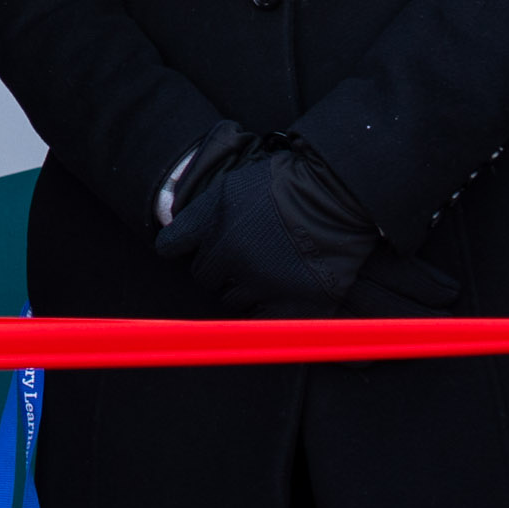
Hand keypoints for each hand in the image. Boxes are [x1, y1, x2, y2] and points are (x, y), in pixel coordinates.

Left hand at [162, 134, 375, 317]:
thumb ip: (197, 214)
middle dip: (220, 268)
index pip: (170, 247)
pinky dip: (268, 311)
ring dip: (244, 288)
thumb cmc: (287, 184)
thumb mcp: (231, 186)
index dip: (184, 246)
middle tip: (248, 252)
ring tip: (271, 266)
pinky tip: (280, 293)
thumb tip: (169, 240)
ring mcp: (262, 283)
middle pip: (205, 277)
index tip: (200, 246)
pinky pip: (263, 323)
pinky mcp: (292, 304)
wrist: (338, 194)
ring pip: (233, 300)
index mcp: (212, 223)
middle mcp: (230, 257)